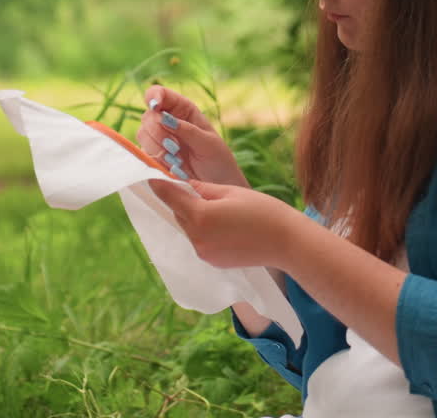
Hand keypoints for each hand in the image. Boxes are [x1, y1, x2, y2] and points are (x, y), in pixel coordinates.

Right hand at [136, 86, 248, 188]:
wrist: (217, 188)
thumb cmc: (219, 162)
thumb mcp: (208, 143)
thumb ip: (187, 129)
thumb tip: (164, 118)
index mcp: (183, 110)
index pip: (160, 94)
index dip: (154, 96)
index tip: (155, 106)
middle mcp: (167, 122)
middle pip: (148, 116)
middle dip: (158, 131)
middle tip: (175, 147)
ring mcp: (158, 140)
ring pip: (142, 134)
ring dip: (157, 147)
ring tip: (177, 160)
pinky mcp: (153, 157)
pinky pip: (143, 154)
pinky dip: (155, 160)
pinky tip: (171, 167)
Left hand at [150, 179, 304, 270]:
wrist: (286, 242)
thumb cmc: (263, 211)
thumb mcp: (230, 191)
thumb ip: (202, 189)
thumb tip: (184, 184)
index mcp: (200, 216)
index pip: (170, 197)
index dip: (159, 184)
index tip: (149, 175)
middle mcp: (197, 238)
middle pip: (178, 213)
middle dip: (181, 200)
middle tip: (190, 187)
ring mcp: (204, 253)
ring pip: (188, 227)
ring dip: (193, 216)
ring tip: (215, 206)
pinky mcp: (212, 261)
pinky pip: (199, 241)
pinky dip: (203, 230)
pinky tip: (222, 223)